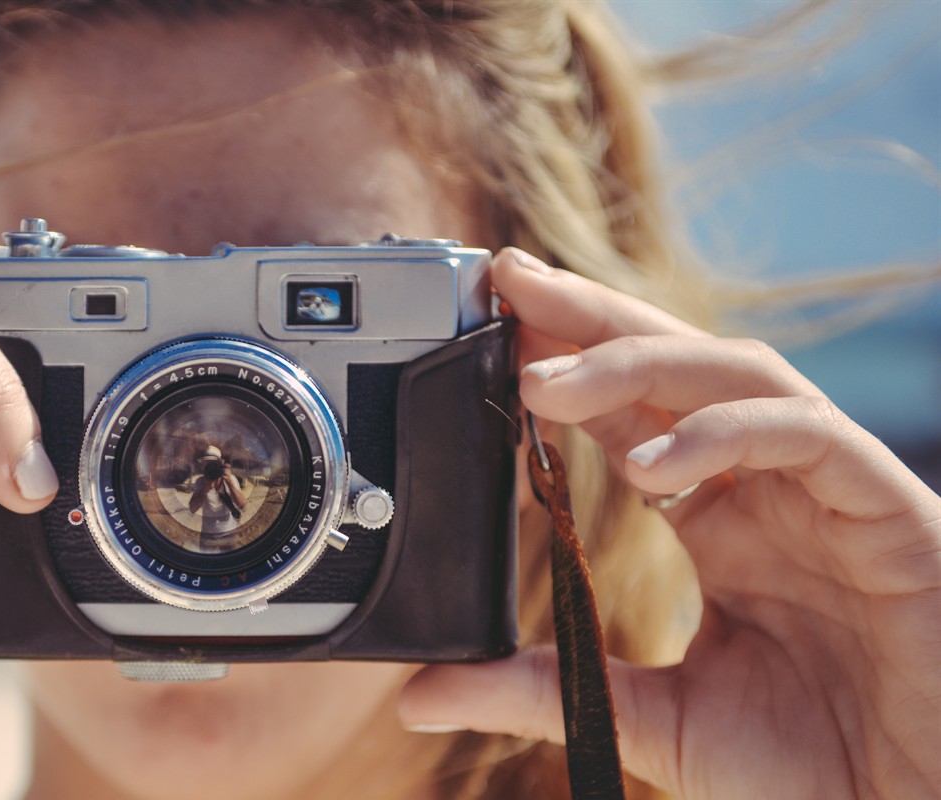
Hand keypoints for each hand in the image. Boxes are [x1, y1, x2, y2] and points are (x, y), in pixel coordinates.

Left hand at [398, 249, 940, 798]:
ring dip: (638, 362)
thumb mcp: (649, 722)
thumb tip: (420, 693)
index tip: (485, 326)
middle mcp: (768, 489)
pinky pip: (806, 434)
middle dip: (590, 316)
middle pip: (675, 366)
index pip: (631, 413)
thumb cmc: (813, 766)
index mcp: (719, 521)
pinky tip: (647, 465)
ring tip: (545, 379)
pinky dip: (723, 435)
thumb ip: (542, 691)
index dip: (564, 363)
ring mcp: (829, 490)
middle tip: (504, 279)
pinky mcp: (888, 509)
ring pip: (737, 374)